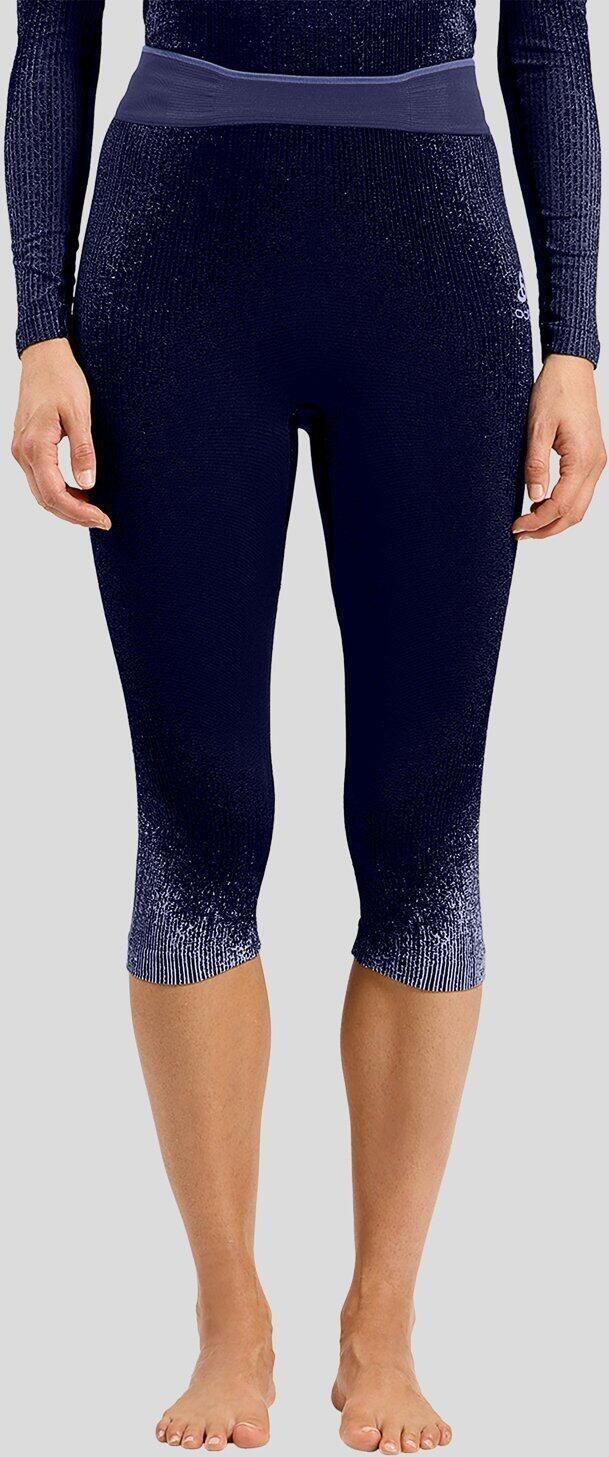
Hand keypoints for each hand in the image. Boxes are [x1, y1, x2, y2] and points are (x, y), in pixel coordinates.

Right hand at [11, 337, 110, 529]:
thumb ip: (83, 450)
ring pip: (41, 492)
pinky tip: (79, 492)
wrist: (44, 357)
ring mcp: (21, 451)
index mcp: (35, 445)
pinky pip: (39, 479)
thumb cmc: (62, 379)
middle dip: (74, 515)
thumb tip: (88, 484)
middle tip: (102, 520)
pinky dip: (58, 492)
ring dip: (66, 506)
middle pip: (46, 499)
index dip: (79, 512)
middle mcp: (22, 452)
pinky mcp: (26, 447)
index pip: (55, 493)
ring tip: (93, 509)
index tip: (102, 518)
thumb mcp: (79, 414)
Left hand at [512, 354, 605, 540]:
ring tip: (528, 523)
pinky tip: (541, 504)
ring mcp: (596, 462)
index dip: (538, 521)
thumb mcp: (537, 428)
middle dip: (547, 528)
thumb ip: (536, 465)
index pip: (561, 505)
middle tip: (520, 533)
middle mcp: (595, 464)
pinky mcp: (591, 458)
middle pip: (574, 513)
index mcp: (583, 459)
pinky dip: (562, 505)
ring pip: (579, 506)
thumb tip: (533, 496)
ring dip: (555, 519)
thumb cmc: (556, 391)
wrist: (572, 368)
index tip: (517, 526)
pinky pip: (580, 492)